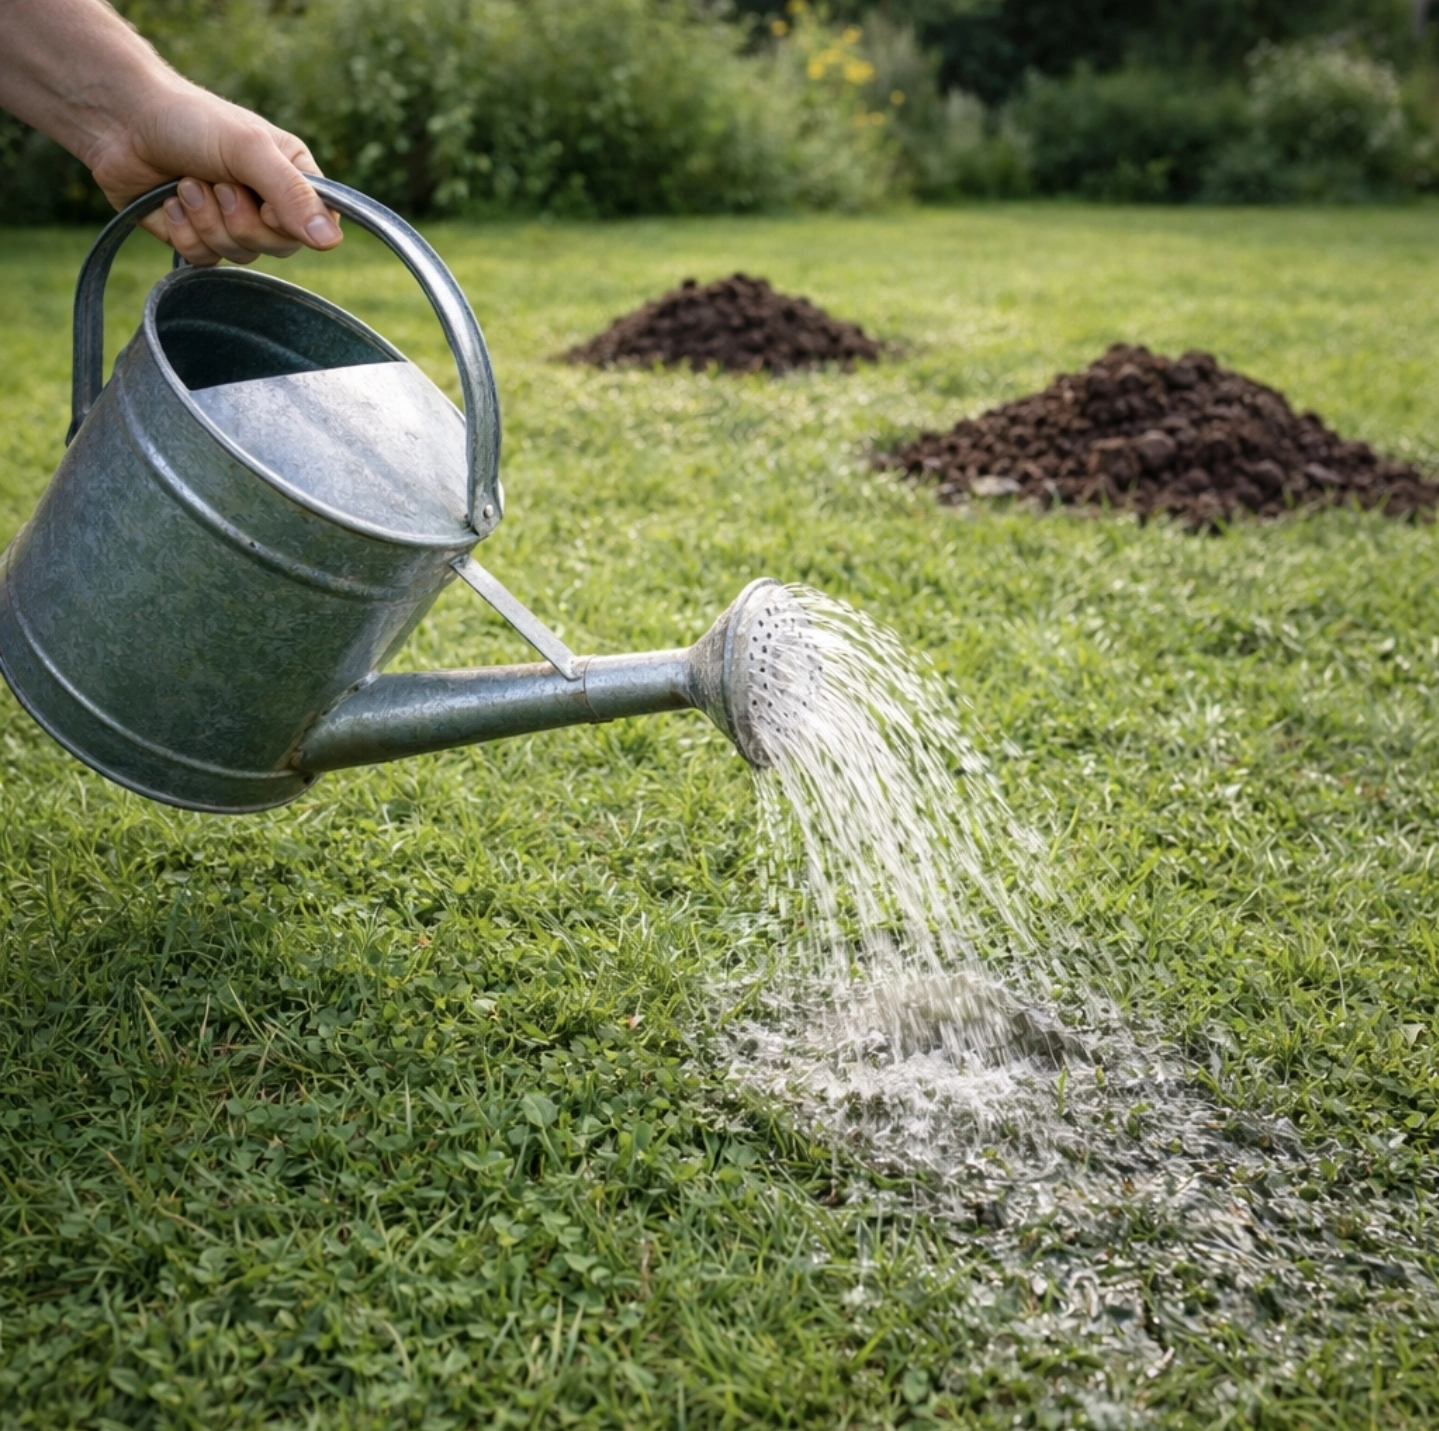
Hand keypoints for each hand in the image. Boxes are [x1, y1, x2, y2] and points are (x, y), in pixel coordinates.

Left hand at [88, 79, 342, 266]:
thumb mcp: (249, 148)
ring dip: (206, 220)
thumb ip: (293, 193)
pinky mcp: (198, 238)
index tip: (264, 199)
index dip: (288, 222)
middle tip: (217, 182)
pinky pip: (204, 260)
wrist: (120, 120)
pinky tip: (170, 201)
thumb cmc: (190, 121)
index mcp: (293, 179)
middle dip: (239, 218)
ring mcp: (233, 224)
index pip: (317, 228)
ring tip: (187, 183)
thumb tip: (331, 241)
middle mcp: (268, 204)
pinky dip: (183, 231)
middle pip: (277, 248)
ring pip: (238, 256)